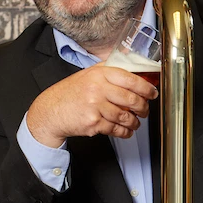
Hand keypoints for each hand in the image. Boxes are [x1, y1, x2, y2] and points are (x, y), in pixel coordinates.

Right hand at [26, 64, 157, 146]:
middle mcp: (97, 89)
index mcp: (99, 74)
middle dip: (143, 107)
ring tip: (135, 122)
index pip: (130, 79)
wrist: (50, 111)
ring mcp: (95, 107)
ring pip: (125, 116)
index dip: (146, 87)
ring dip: (134, 122)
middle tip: (145, 109)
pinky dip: (124, 132)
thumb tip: (133, 71)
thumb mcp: (87, 75)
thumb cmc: (70, 93)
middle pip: (131, 99)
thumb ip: (108, 71)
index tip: (152, 92)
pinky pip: (116, 129)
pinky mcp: (93, 123)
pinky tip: (125, 130)